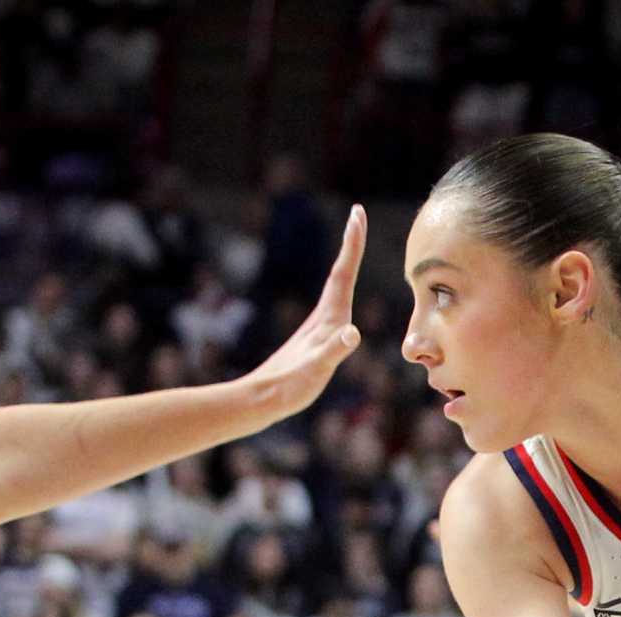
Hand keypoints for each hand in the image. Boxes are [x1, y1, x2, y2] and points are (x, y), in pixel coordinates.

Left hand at [239, 206, 365, 420]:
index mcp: (328, 319)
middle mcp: (324, 317)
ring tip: (353, 245)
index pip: (343, 273)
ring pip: (337, 287)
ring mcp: (319, 328)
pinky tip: (341, 296)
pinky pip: (335, 306)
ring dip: (347, 263)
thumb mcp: (316, 370)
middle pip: (341, 272)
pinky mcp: (315, 340)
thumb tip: (353, 332)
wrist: (262, 399)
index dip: (353, 244)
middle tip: (358, 215)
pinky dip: (342, 290)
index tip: (358, 213)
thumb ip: (334, 350)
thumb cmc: (290, 386)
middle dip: (352, 244)